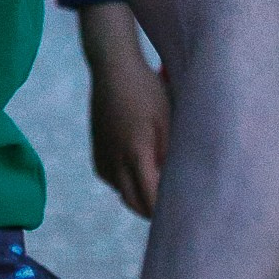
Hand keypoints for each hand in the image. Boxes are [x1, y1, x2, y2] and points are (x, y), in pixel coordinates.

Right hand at [78, 2, 170, 217]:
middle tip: (173, 202)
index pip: (150, 201)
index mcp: (136, 153)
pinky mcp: (96, 151)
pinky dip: (124, 181)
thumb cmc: (147, 91)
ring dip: (138, 194)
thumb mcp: (168, 120)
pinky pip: (111, 179)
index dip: (166, 210)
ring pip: (121, 192)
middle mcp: (114, 160)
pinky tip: (137, 166)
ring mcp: (102, 156)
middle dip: (152, 209)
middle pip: (134, 204)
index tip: (182, 209)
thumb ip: (171, 156)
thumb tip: (178, 185)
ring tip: (157, 181)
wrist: (113, 67)